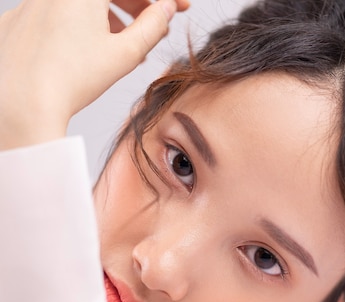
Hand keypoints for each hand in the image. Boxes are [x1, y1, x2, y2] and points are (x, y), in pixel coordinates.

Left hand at [0, 0, 188, 148]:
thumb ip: (151, 28)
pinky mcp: (19, 19)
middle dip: (137, 2)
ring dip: (111, 12)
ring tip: (125, 40)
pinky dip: (79, 23)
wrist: (22, 102)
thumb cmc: (70, 80)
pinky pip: (57, 11)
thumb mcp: (123, 55)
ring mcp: (34, 1)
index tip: (180, 6)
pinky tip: (89, 49)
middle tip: (157, 22)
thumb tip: (167, 9)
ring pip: (84, 0)